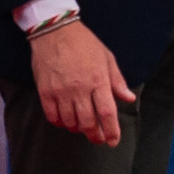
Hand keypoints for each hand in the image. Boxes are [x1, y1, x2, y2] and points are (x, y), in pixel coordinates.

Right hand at [26, 11, 131, 143]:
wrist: (54, 31)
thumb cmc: (84, 44)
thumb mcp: (107, 58)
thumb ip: (117, 81)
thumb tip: (128, 98)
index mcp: (98, 80)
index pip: (107, 113)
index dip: (111, 131)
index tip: (113, 141)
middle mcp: (80, 89)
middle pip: (88, 123)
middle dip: (95, 135)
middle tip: (98, 139)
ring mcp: (61, 92)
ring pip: (70, 122)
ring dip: (77, 129)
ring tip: (82, 128)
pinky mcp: (45, 92)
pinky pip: (52, 116)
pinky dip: (60, 123)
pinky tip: (65, 121)